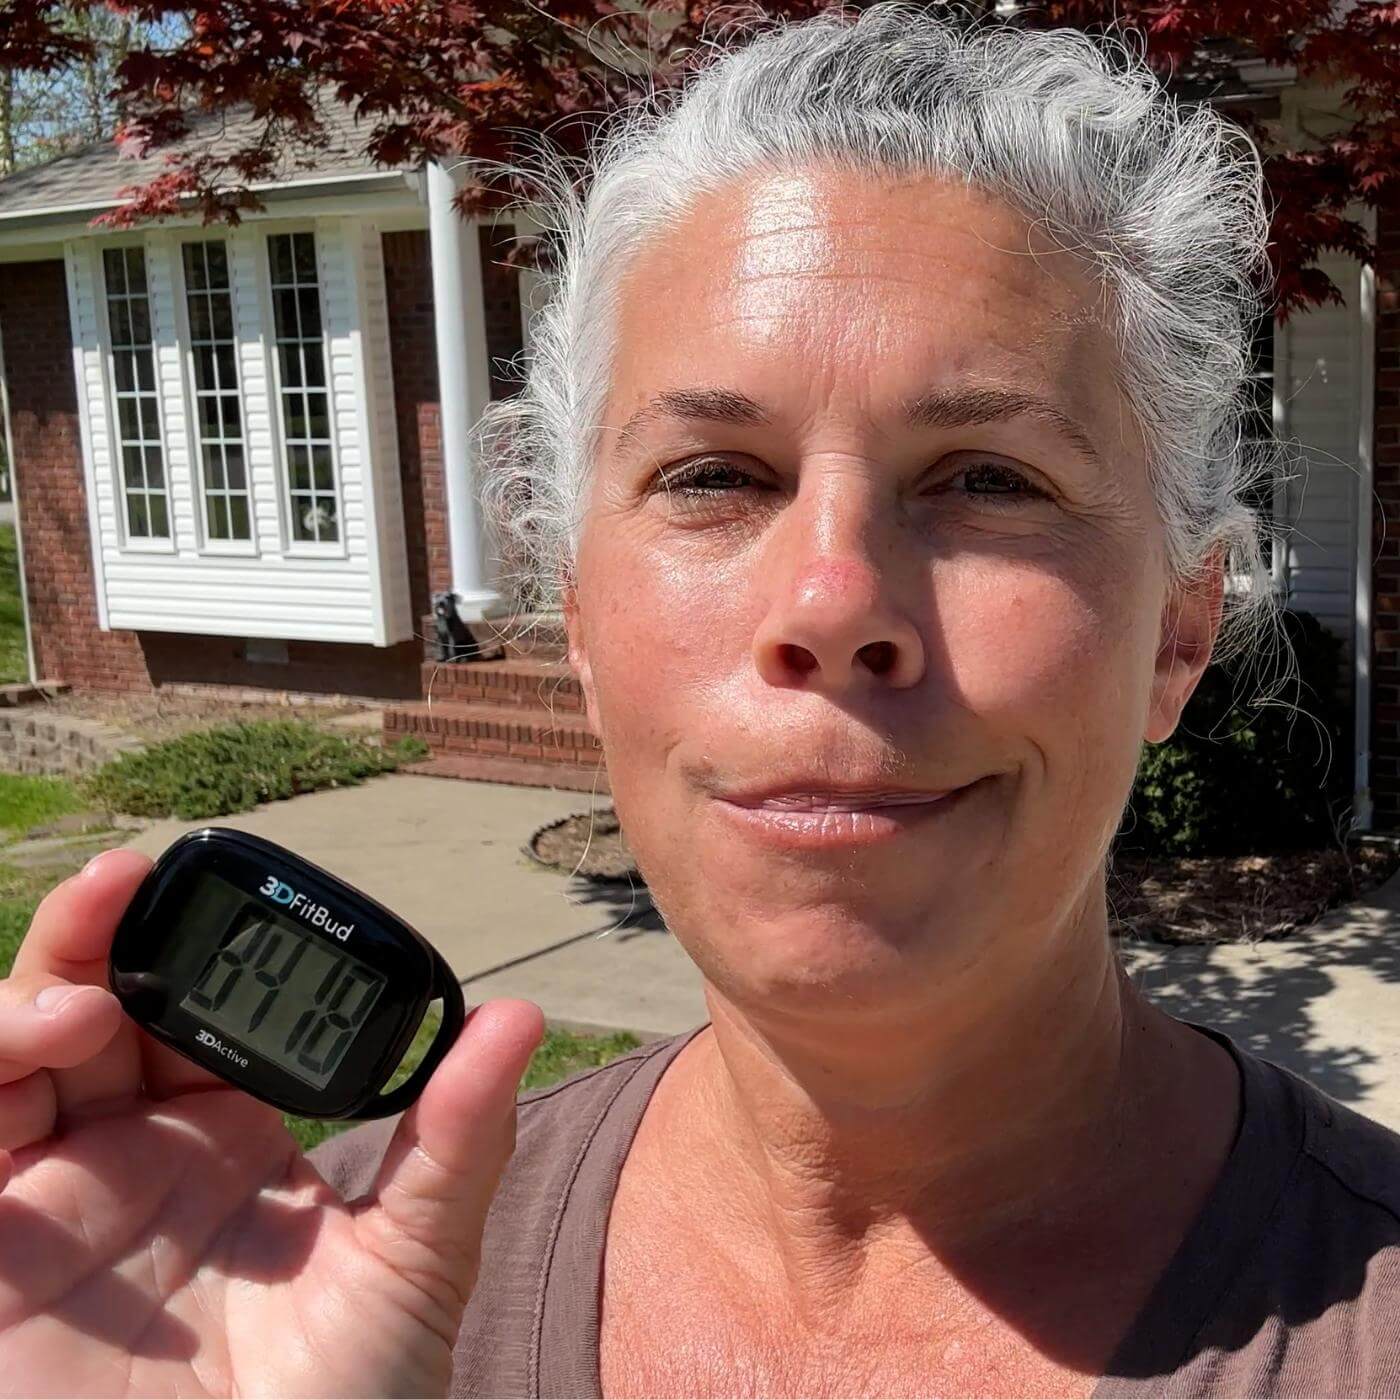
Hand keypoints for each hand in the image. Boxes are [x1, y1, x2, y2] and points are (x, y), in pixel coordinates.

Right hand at [0, 849, 544, 1396]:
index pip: (208, 1009)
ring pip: (21, 1051)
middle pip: (106, 1005)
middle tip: (135, 879)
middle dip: (111, 934)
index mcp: (234, 1137)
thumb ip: (457, 1140)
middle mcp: (139, 1153)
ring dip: (42, 989)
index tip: (250, 908)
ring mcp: (57, 1198)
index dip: (215, 951)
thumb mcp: (410, 1266)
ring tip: (92, 997)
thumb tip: (519, 1013)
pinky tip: (51, 1042)